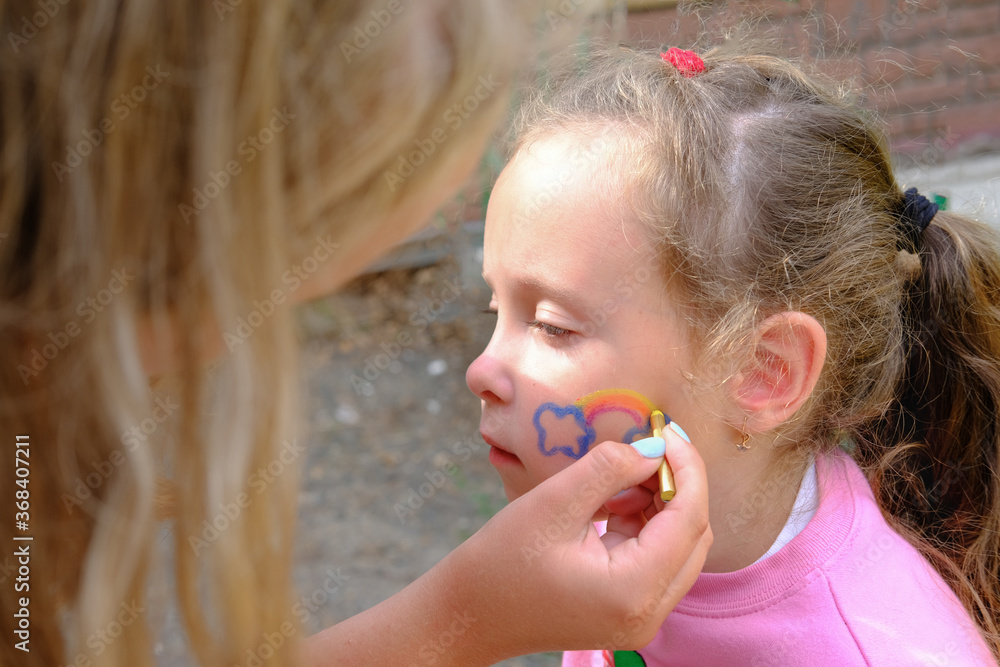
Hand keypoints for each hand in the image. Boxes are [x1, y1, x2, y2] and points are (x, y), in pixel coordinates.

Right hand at [452, 426, 710, 659]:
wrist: (470, 614)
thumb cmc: (501, 561)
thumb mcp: (554, 503)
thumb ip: (609, 469)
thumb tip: (654, 448)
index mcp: (634, 590)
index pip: (689, 519)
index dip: (685, 467)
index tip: (666, 430)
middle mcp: (649, 613)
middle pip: (694, 535)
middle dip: (678, 484)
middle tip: (649, 444)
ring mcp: (641, 618)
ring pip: (678, 547)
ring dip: (660, 503)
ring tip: (622, 474)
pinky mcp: (628, 612)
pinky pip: (656, 560)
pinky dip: (644, 524)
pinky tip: (613, 501)